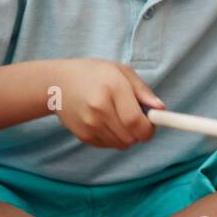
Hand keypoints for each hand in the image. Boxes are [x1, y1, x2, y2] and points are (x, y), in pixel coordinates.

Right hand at [50, 59, 164, 148]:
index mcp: (112, 88)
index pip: (136, 121)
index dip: (149, 128)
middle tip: (136, 118)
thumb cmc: (93, 74)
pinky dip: (114, 138)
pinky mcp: (83, 136)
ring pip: (122, 144)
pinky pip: (109, 145)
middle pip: (131, 137)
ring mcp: (89, 125)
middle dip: (140, 132)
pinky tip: (106, 122)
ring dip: (127, 136)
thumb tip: (161, 109)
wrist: (56, 84)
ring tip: (118, 117)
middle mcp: (99, 109)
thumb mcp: (120, 72)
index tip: (152, 124)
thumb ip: (143, 91)